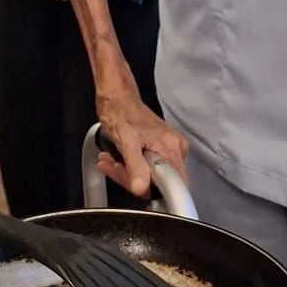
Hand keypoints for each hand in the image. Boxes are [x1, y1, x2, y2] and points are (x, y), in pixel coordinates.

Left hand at [93, 73, 187, 199]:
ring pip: (151, 176)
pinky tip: (116, 160)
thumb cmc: (121, 111)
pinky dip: (129, 167)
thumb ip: (135, 166)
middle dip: (132, 179)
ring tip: (111, 162)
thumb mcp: (126, 140)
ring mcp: (168, 148)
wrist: (116, 97)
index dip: (152, 190)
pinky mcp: (160, 149)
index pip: (173, 186)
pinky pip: (147, 167)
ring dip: (127, 173)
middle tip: (115, 168)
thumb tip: (141, 188)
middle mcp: (175, 148)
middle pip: (160, 182)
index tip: (133, 183)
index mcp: (171, 147)